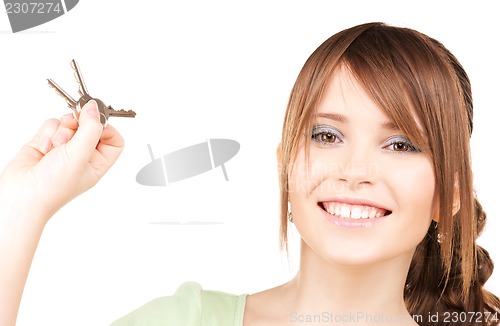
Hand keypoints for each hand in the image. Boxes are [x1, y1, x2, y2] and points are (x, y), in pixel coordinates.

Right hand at [0, 100, 123, 220]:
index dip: (107, 129)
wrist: (21, 195)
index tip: (96, 123)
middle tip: (73, 127)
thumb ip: (90, 129)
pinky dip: (47, 133)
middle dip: (80, 125)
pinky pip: (52, 125)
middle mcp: (83, 155)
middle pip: (91, 126)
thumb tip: (95, 108)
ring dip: (61, 130)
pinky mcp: (46, 142)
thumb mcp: (80, 155)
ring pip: (70, 122)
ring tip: (56, 146)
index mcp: (98, 162)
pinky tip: (43, 149)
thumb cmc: (53, 187)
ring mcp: (64, 148)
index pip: (114, 140)